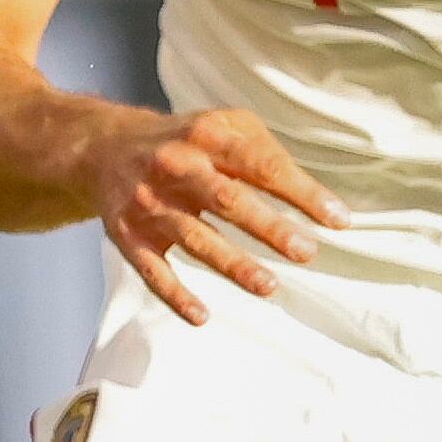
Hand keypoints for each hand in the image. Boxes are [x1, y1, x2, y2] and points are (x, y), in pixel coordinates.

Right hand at [87, 105, 340, 322]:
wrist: (104, 149)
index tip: (337, 220)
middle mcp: (176, 167)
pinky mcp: (129, 236)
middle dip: (269, 228)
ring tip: (268, 287)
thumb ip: (264, 151)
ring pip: (195, 239)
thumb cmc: (183, 141)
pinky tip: (202, 316)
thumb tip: (313, 197)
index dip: (301, 192)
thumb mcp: (223, 125)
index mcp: (207, 135)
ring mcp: (150, 204)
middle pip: (227, 200)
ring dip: (232, 265)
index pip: (261, 165)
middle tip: (306, 252)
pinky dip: (175, 296)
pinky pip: (153, 271)